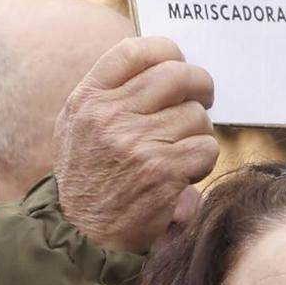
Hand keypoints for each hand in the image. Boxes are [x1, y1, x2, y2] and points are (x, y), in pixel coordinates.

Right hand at [53, 36, 219, 254]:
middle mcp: (109, 116)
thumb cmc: (89, 178)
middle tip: (203, 99)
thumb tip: (161, 63)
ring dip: (198, 132)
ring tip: (180, 150)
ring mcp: (135, 142)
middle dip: (200, 85)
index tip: (178, 62)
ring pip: (196, 115)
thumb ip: (110, 94)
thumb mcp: (79, 127)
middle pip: (176, 75)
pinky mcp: (161, 170)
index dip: (166, 51)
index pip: (134, 51)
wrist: (83, 233)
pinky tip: (185, 173)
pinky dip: (203, 160)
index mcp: (89, 99)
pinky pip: (206, 148)